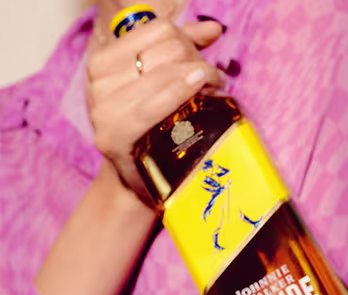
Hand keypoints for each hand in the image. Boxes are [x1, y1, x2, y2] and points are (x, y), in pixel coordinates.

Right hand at [87, 18, 224, 195]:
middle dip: (197, 61)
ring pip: (165, 73)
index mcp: (105, 60)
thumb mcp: (163, 84)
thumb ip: (183, 51)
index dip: (188, 41)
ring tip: (215, 89)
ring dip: (200, 77)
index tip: (201, 61)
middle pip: (166, 50)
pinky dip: (181, 94)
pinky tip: (201, 91)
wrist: (141, 177)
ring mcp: (101, 108)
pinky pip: (153, 105)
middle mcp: (97, 80)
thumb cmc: (156, 128)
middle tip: (213, 80)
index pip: (158, 30)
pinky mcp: (112, 135)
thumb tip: (212, 28)